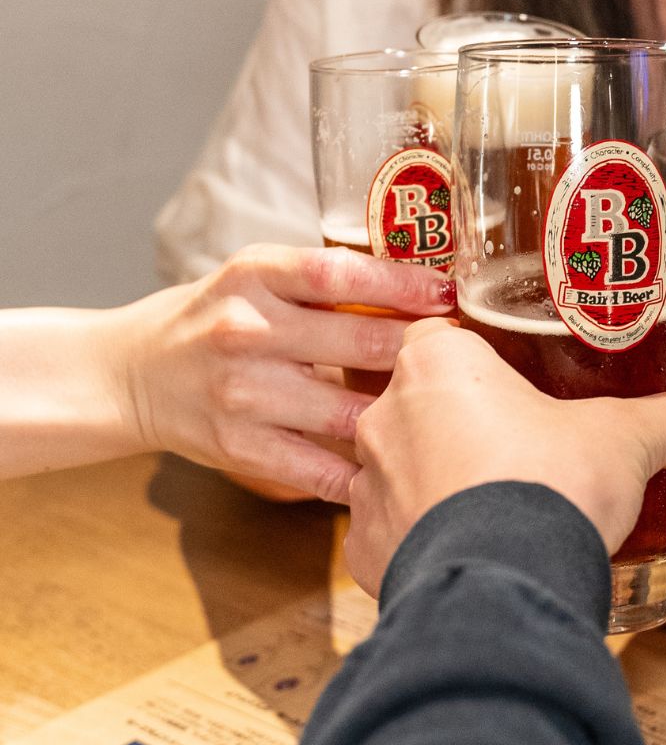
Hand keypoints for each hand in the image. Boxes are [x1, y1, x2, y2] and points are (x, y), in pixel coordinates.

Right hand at [115, 244, 453, 501]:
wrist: (131, 375)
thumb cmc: (212, 318)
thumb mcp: (256, 278)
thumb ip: (322, 282)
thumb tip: (417, 287)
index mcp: (254, 276)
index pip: (339, 273)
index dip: (401, 283)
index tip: (445, 293)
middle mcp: (245, 331)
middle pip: (358, 342)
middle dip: (418, 349)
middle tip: (456, 353)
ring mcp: (242, 393)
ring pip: (348, 411)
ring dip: (400, 414)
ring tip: (438, 411)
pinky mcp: (239, 447)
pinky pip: (319, 468)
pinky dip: (362, 471)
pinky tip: (394, 465)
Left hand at [344, 318, 665, 596]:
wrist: (508, 588)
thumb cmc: (549, 487)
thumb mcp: (626, 437)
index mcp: (437, 367)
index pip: (443, 334)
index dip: (480, 351)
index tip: (516, 375)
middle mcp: (387, 420)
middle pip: (441, 413)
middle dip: (495, 437)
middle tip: (548, 460)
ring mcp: (370, 491)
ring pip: (427, 482)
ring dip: (476, 499)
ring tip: (544, 530)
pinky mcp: (371, 556)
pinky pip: (412, 543)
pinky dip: (452, 552)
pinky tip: (503, 566)